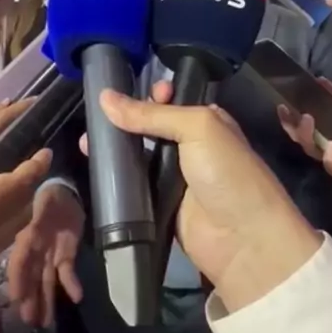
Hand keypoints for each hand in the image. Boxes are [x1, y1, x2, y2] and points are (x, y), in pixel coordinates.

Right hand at [8, 185, 84, 325]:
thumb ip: (36, 218)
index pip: (18, 262)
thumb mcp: (41, 202)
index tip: (15, 298)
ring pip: (46, 281)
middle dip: (29, 298)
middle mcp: (35, 252)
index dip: (17, 279)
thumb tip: (28, 234)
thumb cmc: (47, 195)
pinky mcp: (65, 256)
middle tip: (29, 320)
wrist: (64, 193)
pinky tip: (76, 297)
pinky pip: (67, 273)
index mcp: (25, 238)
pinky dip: (71, 285)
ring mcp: (50, 256)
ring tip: (44, 322)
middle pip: (31, 278)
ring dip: (45, 300)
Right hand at [95, 85, 319, 312]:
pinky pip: (135, 187)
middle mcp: (193, 147)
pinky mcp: (161, 206)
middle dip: (127, 120)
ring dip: (116, 149)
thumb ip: (152, 114)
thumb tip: (105, 97)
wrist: (243, 240)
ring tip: (88, 141)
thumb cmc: (227, 173)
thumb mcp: (198, 128)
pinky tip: (95, 168)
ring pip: (140, 157)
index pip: (175, 101)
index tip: (131, 92)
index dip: (154, 94)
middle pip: (152, 128)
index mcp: (208, 123)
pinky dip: (117, 180)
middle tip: (99, 119)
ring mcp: (176, 179)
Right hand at [279, 77, 331, 181]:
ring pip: (313, 153)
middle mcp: (325, 148)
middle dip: (295, 128)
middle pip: (302, 142)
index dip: (288, 120)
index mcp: (323, 134)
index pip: (299, 129)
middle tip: (300, 113)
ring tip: (308, 119)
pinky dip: (330, 157)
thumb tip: (319, 80)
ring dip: (307, 136)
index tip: (282, 106)